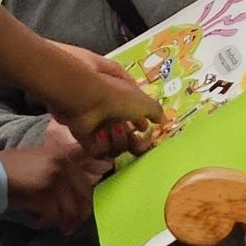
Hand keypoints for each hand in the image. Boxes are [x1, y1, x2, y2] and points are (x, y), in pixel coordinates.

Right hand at [0, 126, 113, 234]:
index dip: (85, 203)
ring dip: (58, 221)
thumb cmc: (11, 169)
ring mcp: (55, 178)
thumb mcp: (41, 162)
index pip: (86, 184)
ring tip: (47, 222)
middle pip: (82, 198)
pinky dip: (43, 221)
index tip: (80, 216)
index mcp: (65, 156)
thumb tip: (76, 199)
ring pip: (67, 210)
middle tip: (68, 229)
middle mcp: (64, 165)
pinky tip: (33, 217)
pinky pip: (51, 216)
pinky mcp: (43, 193)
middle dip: (76, 217)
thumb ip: (61, 174)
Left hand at [41, 43, 160, 153]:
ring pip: (114, 144)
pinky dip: (101, 145)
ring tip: (111, 129)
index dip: (142, 124)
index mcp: (125, 98)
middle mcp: (111, 110)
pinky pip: (98, 150)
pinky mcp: (84, 136)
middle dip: (129, 136)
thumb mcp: (143, 101)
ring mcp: (97, 124)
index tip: (144, 129)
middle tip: (130, 135)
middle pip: (126, 133)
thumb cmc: (116, 95)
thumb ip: (156, 111)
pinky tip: (99, 134)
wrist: (84, 97)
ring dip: (116, 140)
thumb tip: (162, 120)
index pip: (137, 115)